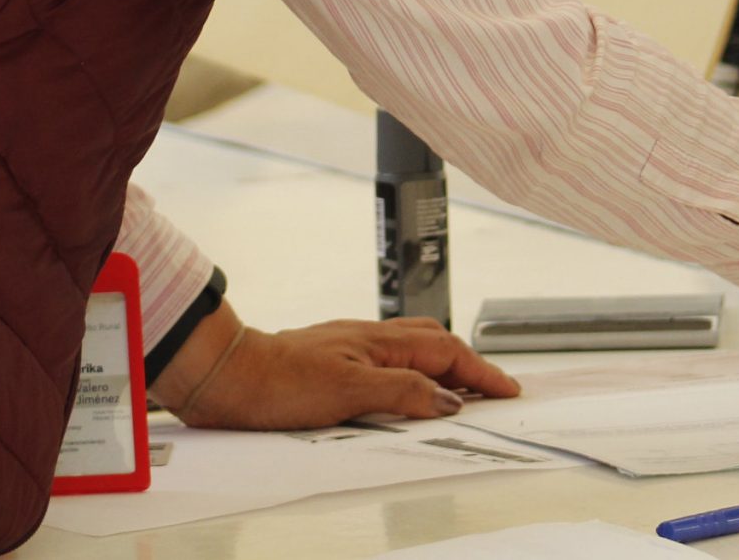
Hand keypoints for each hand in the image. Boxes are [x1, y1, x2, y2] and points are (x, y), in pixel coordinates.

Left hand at [154, 311, 521, 429]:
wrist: (230, 377)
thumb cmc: (279, 382)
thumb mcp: (350, 392)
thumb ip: (404, 391)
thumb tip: (449, 399)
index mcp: (381, 342)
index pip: (448, 354)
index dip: (482, 374)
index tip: (508, 390)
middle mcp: (370, 339)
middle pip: (436, 344)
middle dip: (469, 366)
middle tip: (491, 393)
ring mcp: (352, 348)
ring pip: (413, 351)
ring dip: (441, 370)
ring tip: (458, 396)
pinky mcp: (335, 362)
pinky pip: (389, 364)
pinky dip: (412, 377)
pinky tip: (404, 395)